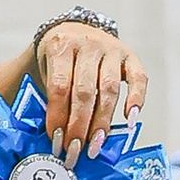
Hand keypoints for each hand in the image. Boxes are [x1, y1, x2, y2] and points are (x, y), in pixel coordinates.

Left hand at [29, 19, 145, 161]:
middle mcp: (88, 45)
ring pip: (109, 89)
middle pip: (85, 90)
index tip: (56, 138)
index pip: (59, 86)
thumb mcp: (41, 68)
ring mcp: (111, 50)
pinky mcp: (130, 56)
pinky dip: (136, 99)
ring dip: (102, 121)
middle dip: (79, 124)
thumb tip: (49, 136)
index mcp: (61, 46)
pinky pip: (138, 78)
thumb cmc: (57, 57)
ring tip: (95, 144)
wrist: (73, 30)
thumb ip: (43, 95)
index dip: (58, 115)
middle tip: (75, 149)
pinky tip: (130, 120)